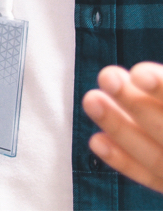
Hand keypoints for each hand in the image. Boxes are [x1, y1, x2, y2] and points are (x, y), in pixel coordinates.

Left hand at [83, 62, 162, 192]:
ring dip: (122, 130)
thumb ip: (162, 79)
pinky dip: (125, 163)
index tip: (139, 73)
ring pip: (159, 159)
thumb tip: (144, 68)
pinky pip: (153, 179)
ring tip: (91, 99)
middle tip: (106, 76)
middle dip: (138, 105)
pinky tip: (96, 141)